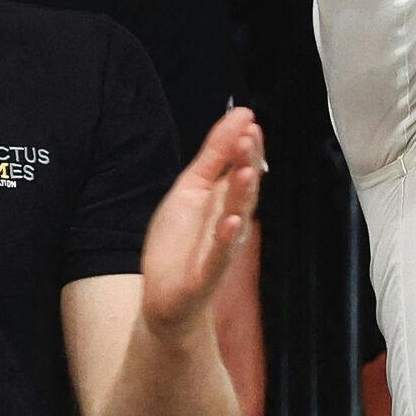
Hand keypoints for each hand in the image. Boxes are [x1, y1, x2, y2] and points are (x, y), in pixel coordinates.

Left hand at [139, 107, 263, 337]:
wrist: (165, 297)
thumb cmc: (179, 242)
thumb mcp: (189, 190)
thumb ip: (212, 156)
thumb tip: (237, 117)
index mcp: (223, 200)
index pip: (239, 168)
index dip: (243, 146)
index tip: (247, 119)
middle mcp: (228, 221)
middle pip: (243, 190)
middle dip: (246, 164)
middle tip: (250, 136)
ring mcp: (220, 247)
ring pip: (235, 218)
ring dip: (242, 196)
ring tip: (245, 171)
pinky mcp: (207, 274)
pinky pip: (220, 255)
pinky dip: (226, 239)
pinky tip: (233, 222)